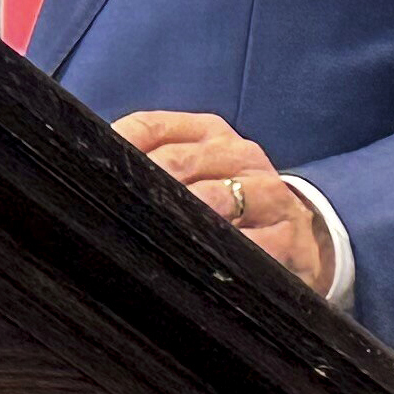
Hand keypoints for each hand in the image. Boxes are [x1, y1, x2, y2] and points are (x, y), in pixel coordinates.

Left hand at [111, 110, 331, 290]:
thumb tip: (89, 176)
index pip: (153, 127)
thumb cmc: (231, 206)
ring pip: (216, 198)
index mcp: (211, 134)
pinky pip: (251, 246)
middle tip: (115, 209)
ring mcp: (269, 195)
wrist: (305, 238)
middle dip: (146, 186)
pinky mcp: (289, 239)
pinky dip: (222, 254)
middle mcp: (242, 156)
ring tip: (155, 234)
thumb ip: (149, 168)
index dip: (118, 146)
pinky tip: (199, 265)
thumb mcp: (196, 176)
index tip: (90, 172)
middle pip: (179, 162)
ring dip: (182, 216)